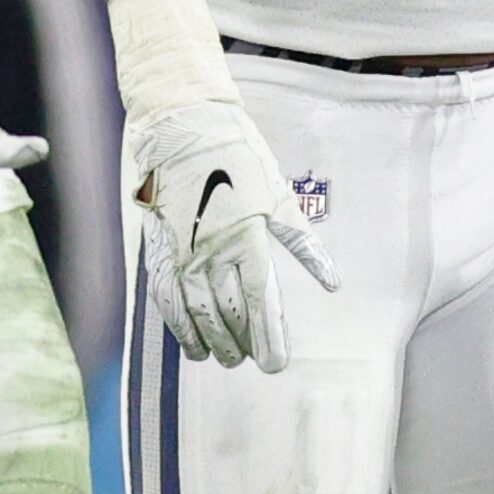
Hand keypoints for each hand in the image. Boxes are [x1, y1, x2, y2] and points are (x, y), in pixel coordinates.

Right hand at [130, 99, 337, 370]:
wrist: (185, 129)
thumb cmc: (239, 160)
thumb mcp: (279, 197)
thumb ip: (303, 244)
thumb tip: (332, 281)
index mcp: (247, 236)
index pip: (260, 300)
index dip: (268, 336)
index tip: (275, 364)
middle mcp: (212, 250)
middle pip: (229, 312)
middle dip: (242, 343)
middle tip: (254, 362)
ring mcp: (182, 252)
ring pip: (196, 312)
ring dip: (212, 341)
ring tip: (226, 359)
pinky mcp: (160, 249)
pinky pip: (167, 299)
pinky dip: (179, 326)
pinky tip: (191, 343)